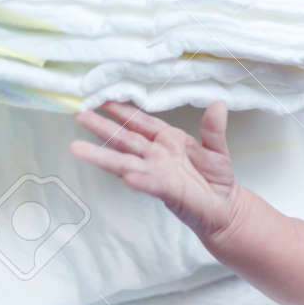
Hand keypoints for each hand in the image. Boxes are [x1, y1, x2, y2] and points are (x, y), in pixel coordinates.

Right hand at [70, 100, 239, 238]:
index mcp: (167, 141)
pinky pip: (151, 184)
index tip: (103, 98)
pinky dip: (140, 180)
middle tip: (79, 115)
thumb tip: (219, 104)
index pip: (141, 123)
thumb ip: (213, 129)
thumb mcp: (217, 148)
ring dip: (103, 156)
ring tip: (78, 148)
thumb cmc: (216, 176)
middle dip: (103, 128)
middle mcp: (156, 156)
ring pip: (126, 162)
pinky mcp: (167, 191)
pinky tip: (127, 177)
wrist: (225, 206)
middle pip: (126, 140)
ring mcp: (158, 173)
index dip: (124, 111)